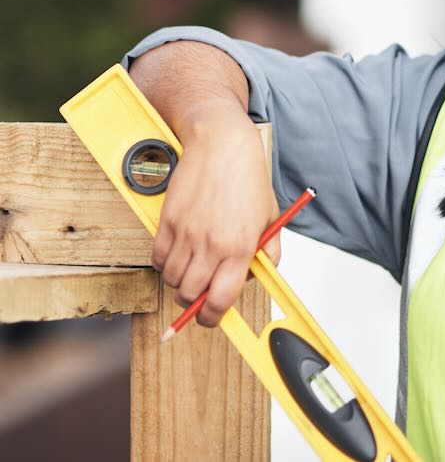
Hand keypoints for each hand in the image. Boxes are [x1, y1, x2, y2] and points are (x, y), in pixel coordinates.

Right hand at [150, 105, 279, 326]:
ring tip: (192, 269)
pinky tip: (177, 255)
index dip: (213, 317)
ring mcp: (186, 234)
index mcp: (239, 247)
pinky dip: (163, 264)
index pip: (220, 300)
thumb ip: (269, 250)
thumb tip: (263, 274)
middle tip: (200, 293)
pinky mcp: (167, 222)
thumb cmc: (248, 178)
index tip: (212, 318)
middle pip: (190, 295)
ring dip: (178, 282)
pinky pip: (156, 258)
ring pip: (171, 280)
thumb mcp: (270, 216)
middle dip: (193, 302)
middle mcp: (210, 245)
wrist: (221, 145)